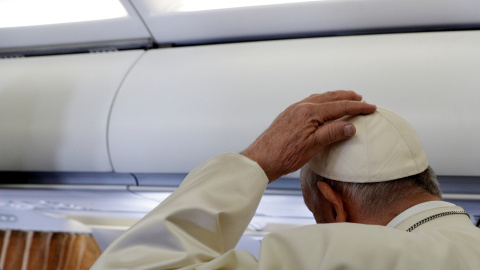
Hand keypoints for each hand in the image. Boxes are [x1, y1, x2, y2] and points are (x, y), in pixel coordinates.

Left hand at [241, 91, 375, 181]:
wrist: (260, 159)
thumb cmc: (284, 155)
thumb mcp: (312, 146)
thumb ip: (332, 133)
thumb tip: (351, 125)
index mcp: (310, 112)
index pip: (339, 106)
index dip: (357, 106)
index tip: (371, 107)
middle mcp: (301, 107)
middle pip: (329, 97)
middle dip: (346, 97)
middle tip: (361, 98)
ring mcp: (293, 110)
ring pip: (318, 98)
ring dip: (333, 97)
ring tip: (344, 99)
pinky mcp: (288, 115)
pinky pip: (309, 102)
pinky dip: (321, 101)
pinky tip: (322, 107)